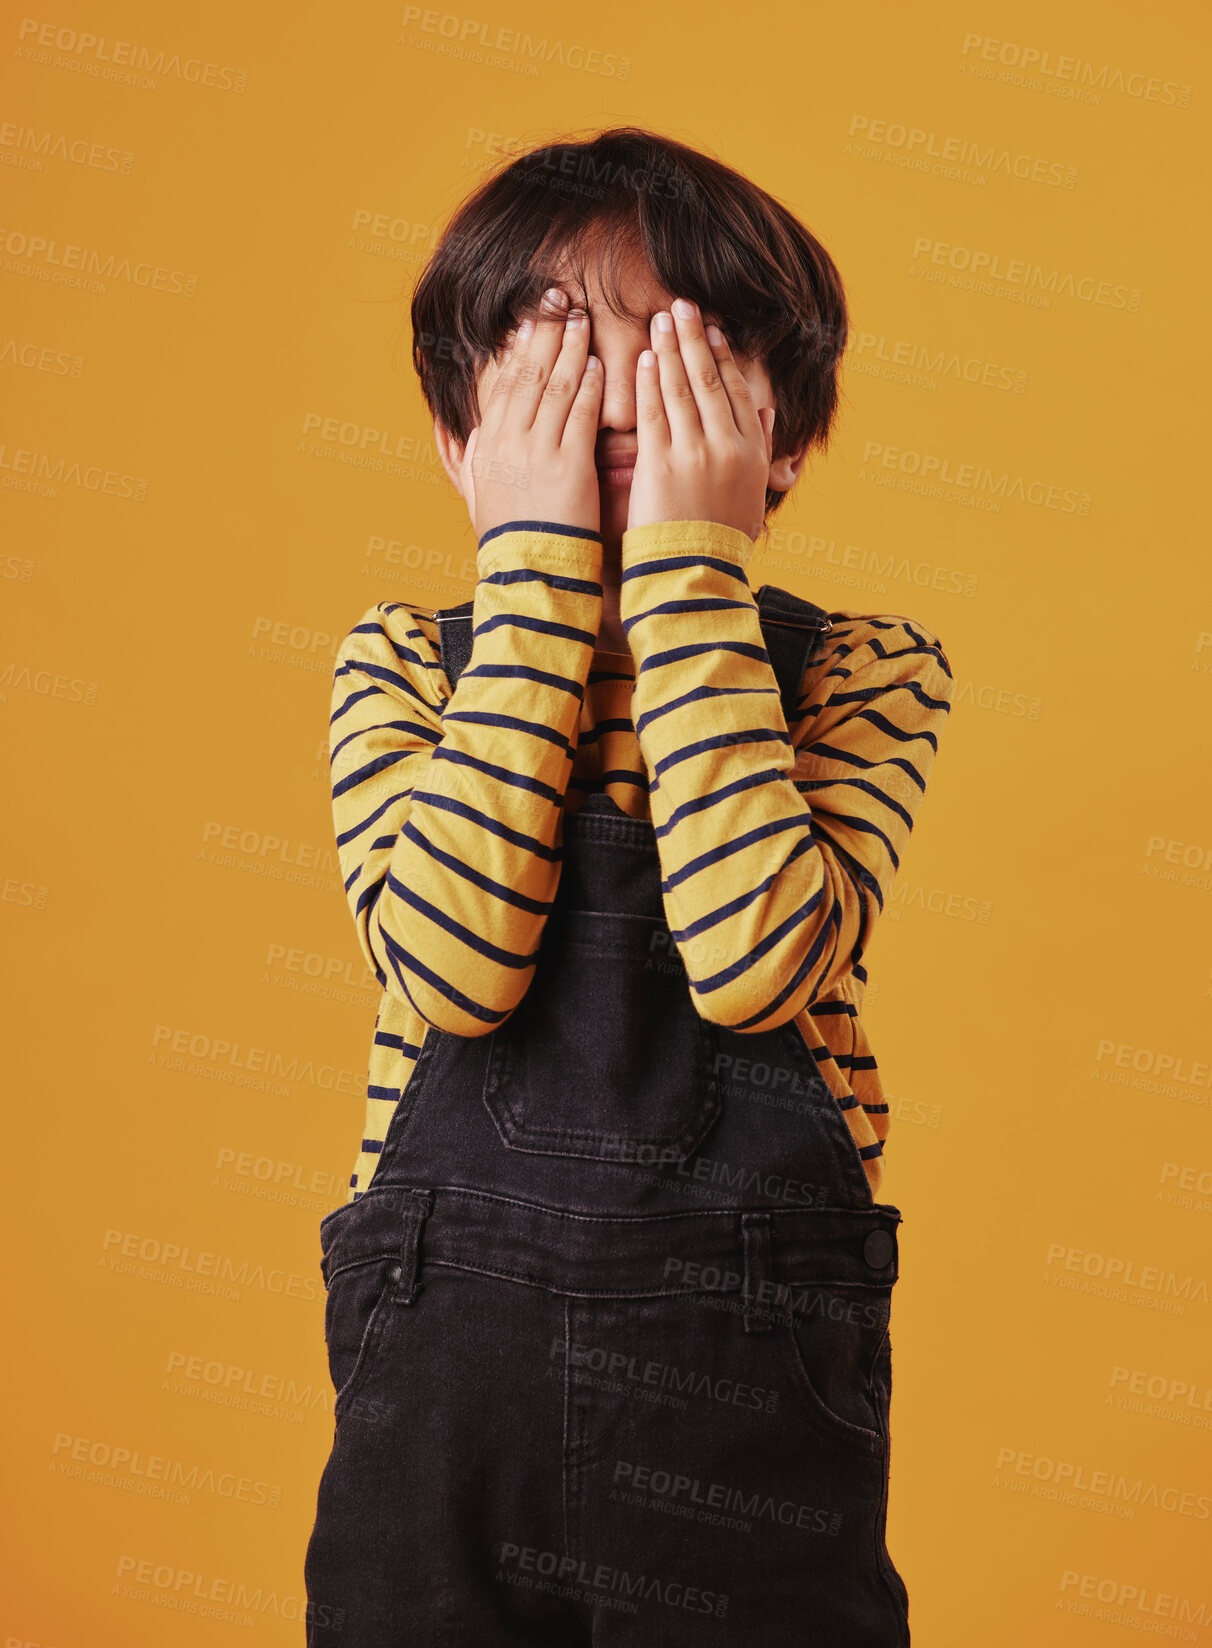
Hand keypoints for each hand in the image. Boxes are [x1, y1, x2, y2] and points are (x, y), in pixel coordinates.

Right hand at [459, 287, 603, 542]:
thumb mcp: (477, 496)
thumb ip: (470, 462)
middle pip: (528, 373)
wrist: (528, 572)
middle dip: (545, 331)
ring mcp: (538, 452)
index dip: (519, 348)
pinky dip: (588, 387)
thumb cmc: (509, 539)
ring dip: (570, 347)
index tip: (530, 319)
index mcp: (488, 446)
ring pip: (555, 386)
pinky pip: (579, 416)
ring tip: (582, 318)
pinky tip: (597, 363)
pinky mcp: (569, 466)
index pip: (504, 383)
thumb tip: (464, 437)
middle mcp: (509, 442)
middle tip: (559, 298)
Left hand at [626, 298, 774, 541]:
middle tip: (681, 305)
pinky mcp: (661, 466)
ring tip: (659, 319)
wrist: (696, 574)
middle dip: (694, 338)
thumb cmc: (721, 540)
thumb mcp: (753, 495)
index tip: (711, 328)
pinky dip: (649, 382)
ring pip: (682, 390)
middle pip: (711, 381)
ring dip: (669, 349)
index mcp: (752, 454)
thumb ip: (762, 450)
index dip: (724, 356)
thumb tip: (770, 415)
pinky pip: (654, 413)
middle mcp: (728, 447)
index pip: (739, 392)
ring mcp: (695, 454)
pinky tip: (644, 358)